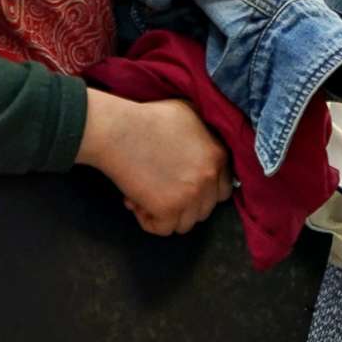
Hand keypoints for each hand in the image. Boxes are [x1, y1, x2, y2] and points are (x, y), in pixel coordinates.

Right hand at [78, 92, 230, 235]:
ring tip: (145, 197)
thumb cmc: (148, 118)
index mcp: (218, 156)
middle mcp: (208, 178)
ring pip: (185, 223)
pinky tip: (136, 204)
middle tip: (159, 191)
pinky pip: (163, 229)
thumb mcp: (189, 112)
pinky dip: (149, 222)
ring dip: (166, 215)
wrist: (118, 131)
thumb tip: (209, 140)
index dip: (202, 192)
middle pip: (204, 209)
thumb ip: (205, 132)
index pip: (223, 190)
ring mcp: (190, 195)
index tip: (182, 188)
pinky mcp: (168, 208)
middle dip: (183, 204)